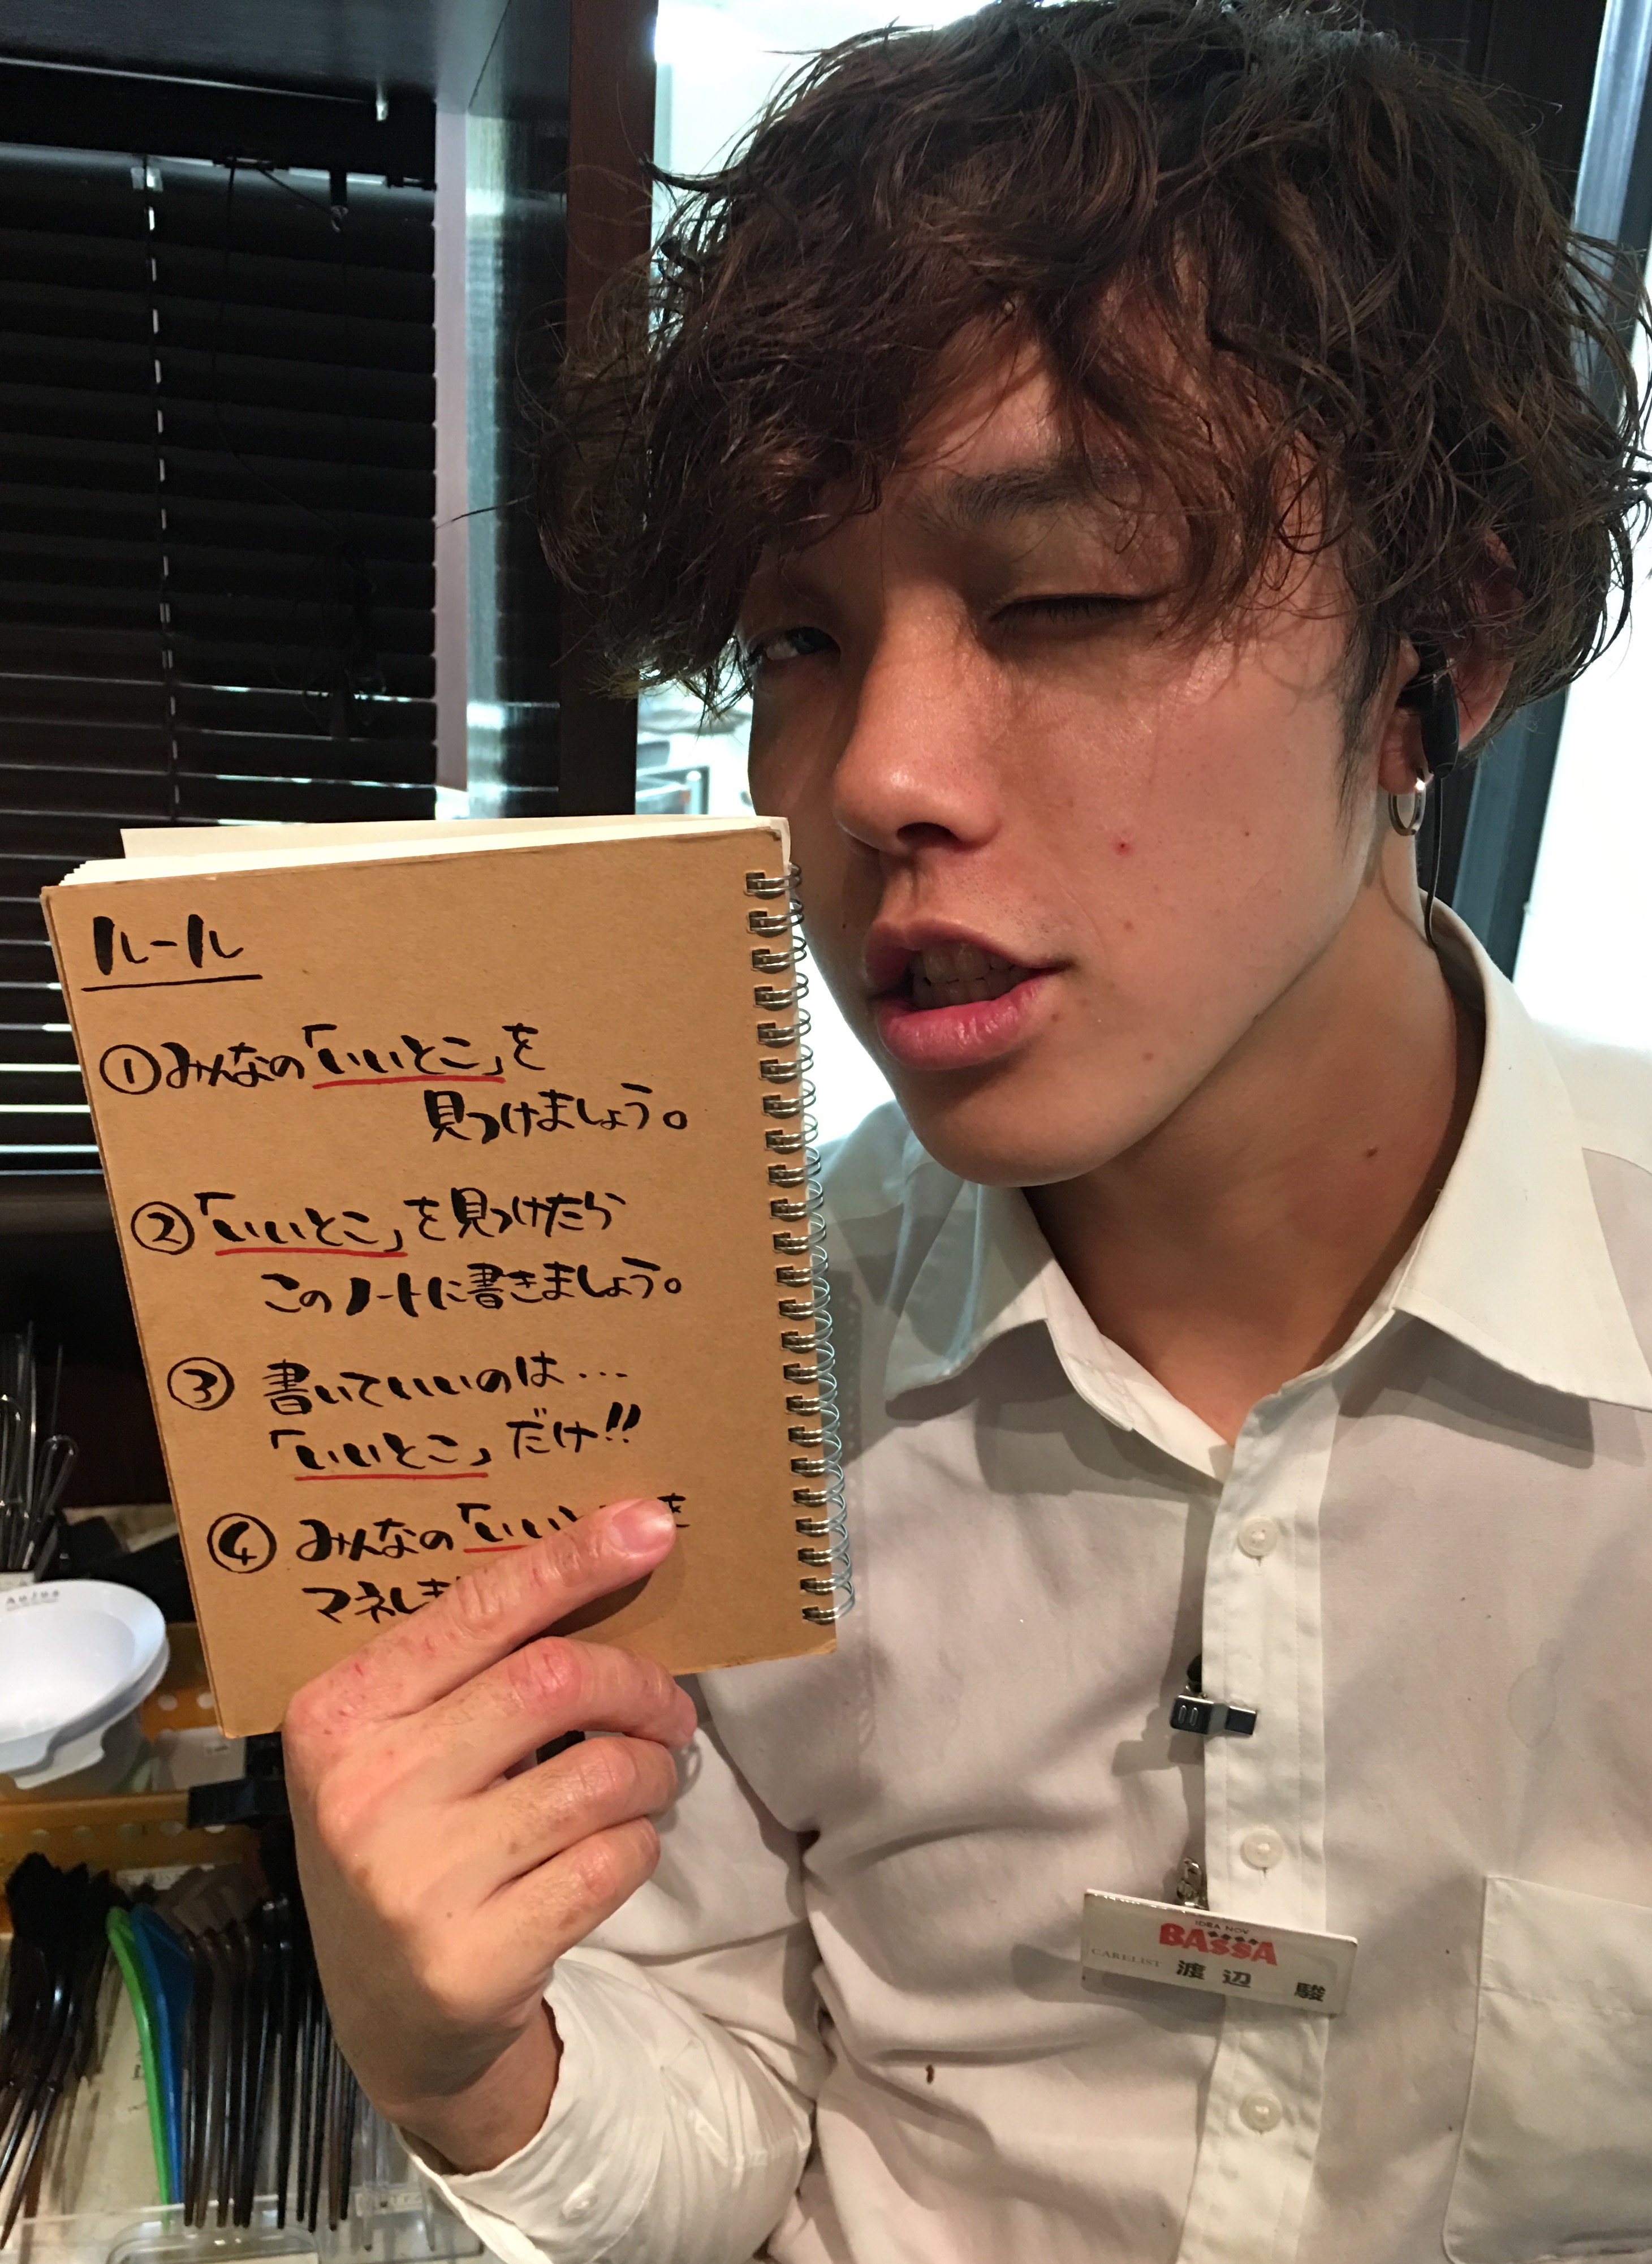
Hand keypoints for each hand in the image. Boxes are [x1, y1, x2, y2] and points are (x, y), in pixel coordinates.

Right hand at [283, 1496, 695, 2171]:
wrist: (387, 2016)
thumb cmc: (412, 1837)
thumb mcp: (403, 1743)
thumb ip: (474, 1668)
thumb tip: (611, 1560)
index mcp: (340, 1713)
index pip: (481, 1611)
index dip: (574, 1562)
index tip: (651, 1525)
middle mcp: (365, 1792)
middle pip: (555, 1681)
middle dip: (640, 1685)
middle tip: (668, 1709)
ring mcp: (414, 1882)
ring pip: (600, 1774)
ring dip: (653, 1771)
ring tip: (647, 1781)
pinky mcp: (473, 1961)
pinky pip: (610, 1862)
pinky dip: (639, 1843)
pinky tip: (615, 1849)